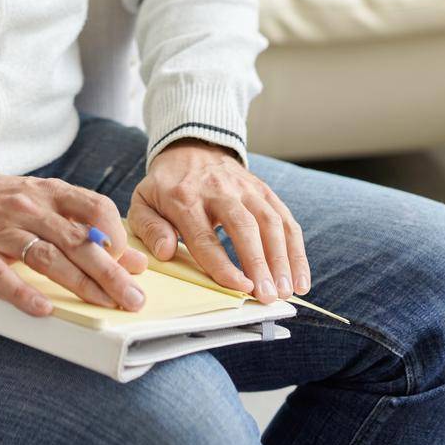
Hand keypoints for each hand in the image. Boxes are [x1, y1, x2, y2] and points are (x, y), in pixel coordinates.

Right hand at [0, 169, 148, 318]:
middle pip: (76, 240)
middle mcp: (28, 208)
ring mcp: (1, 230)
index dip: (117, 235)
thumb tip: (133, 259)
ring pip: (46, 257)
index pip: (95, 207)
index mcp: (49, 192)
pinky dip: (22, 293)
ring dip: (79, 284)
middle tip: (133, 299)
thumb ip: (86, 227)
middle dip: (110, 272)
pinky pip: (1, 275)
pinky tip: (42, 309)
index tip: (129, 261)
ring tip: (104, 305)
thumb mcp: (44, 202)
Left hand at [127, 138, 310, 302]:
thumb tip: (166, 252)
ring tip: (287, 292)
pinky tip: (300, 277)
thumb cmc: (166, 186)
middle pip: (244, 226)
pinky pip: (286, 219)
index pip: (204, 235)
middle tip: (268, 297)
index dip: (222, 264)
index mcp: (184, 197)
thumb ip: (149, 228)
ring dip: (283, 259)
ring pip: (270, 221)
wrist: (191, 148)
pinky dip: (297, 250)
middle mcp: (219, 190)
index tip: (239, 287)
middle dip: (259, 263)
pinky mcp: (264, 191)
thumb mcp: (143, 202)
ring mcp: (245, 188)